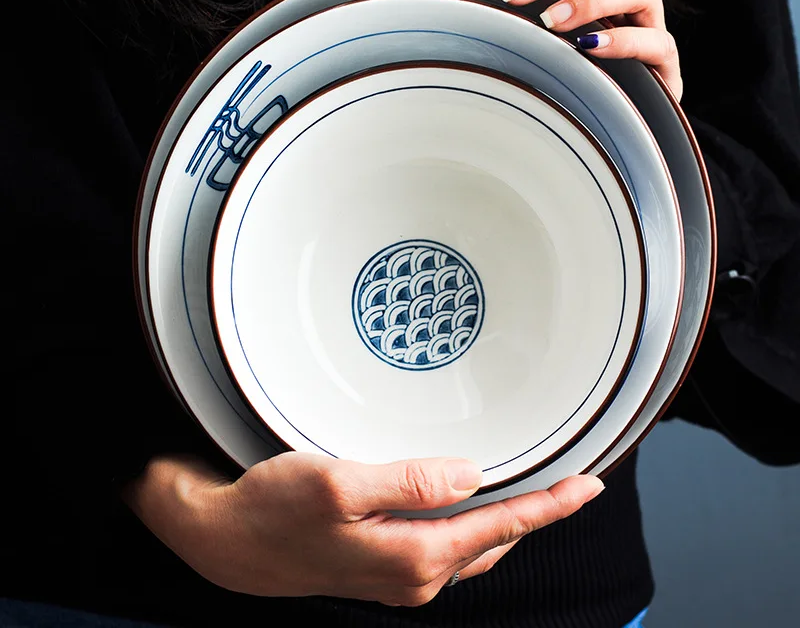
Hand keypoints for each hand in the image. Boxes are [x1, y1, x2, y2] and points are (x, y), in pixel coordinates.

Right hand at [123, 452, 603, 605]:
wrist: (227, 541)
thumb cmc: (274, 509)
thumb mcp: (340, 484)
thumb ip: (411, 483)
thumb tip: (472, 477)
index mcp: (412, 557)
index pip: (500, 528)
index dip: (549, 506)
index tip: (588, 486)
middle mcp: (413, 576)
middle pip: (496, 542)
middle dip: (540, 514)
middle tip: (575, 484)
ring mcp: (398, 575)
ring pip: (474, 548)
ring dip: (510, 521)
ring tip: (538, 495)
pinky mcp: (382, 564)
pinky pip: (448, 547)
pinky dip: (475, 527)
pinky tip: (471, 508)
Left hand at [478, 0, 682, 99]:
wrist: (630, 124)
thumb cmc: (580, 80)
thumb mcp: (544, 51)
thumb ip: (520, 26)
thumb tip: (480, 5)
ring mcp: (648, 24)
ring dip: (592, 0)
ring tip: (552, 22)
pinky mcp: (664, 62)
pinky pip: (656, 42)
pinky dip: (625, 42)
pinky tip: (592, 48)